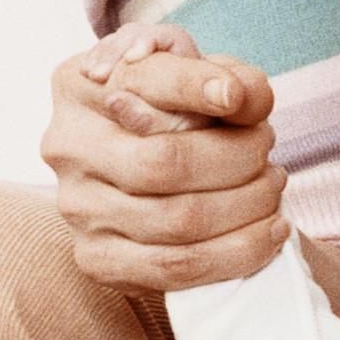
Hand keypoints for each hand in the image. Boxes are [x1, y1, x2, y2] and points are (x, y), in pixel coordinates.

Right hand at [42, 24, 287, 292]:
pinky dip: (239, 252)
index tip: (237, 96)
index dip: (195, 87)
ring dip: (250, 205)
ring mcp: (78, 208)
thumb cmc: (184, 109)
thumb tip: (232, 95)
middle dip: (238, 158)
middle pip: (166, 163)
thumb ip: (223, 74)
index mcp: (79, 86)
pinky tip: (270, 230)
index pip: (142, 82)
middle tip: (267, 147)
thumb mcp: (201, 72)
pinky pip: (178, 267)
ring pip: (180, 220)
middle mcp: (67, 147)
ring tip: (272, 185)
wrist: (165, 168)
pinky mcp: (98, 259)